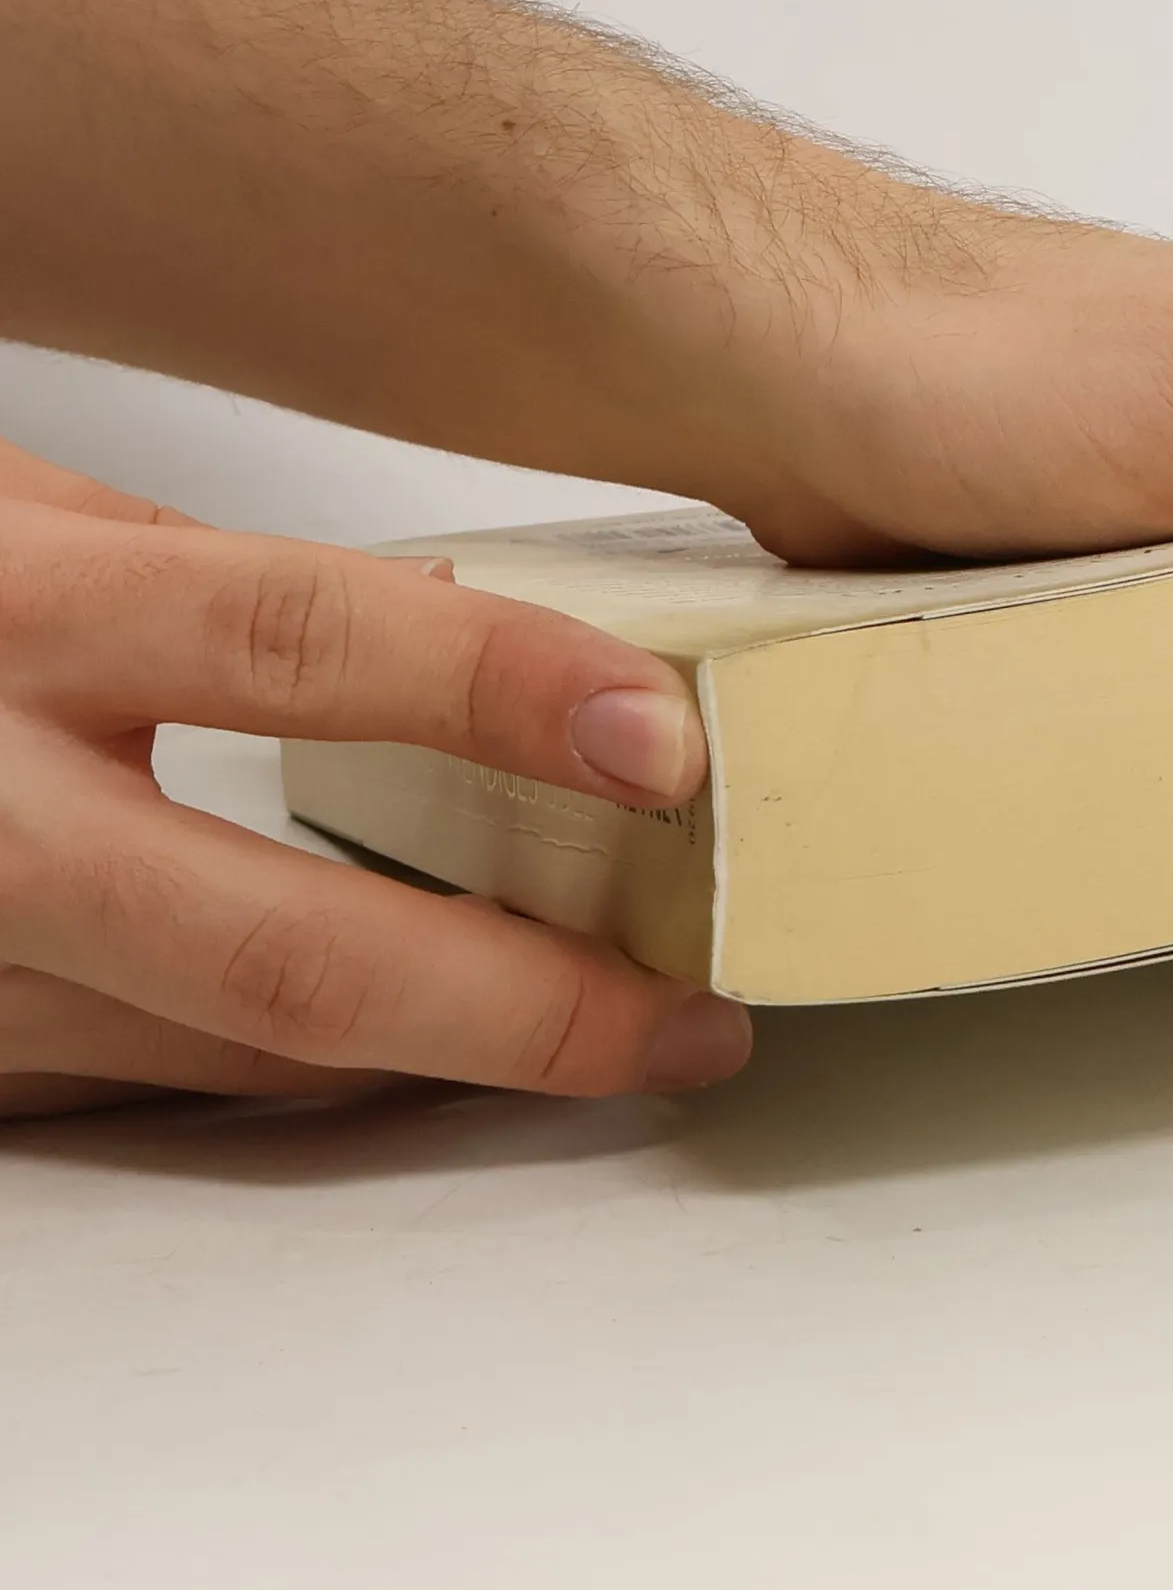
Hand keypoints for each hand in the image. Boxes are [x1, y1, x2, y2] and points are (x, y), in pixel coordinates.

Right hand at [0, 441, 750, 1119]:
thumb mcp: (11, 513)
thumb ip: (213, 568)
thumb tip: (436, 604)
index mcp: (17, 610)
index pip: (299, 641)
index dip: (498, 690)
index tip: (662, 743)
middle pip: (290, 954)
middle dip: (528, 1008)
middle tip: (687, 1024)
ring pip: (242, 1051)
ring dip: (446, 1054)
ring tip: (602, 1033)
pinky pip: (158, 1077)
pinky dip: (309, 1062)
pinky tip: (420, 1043)